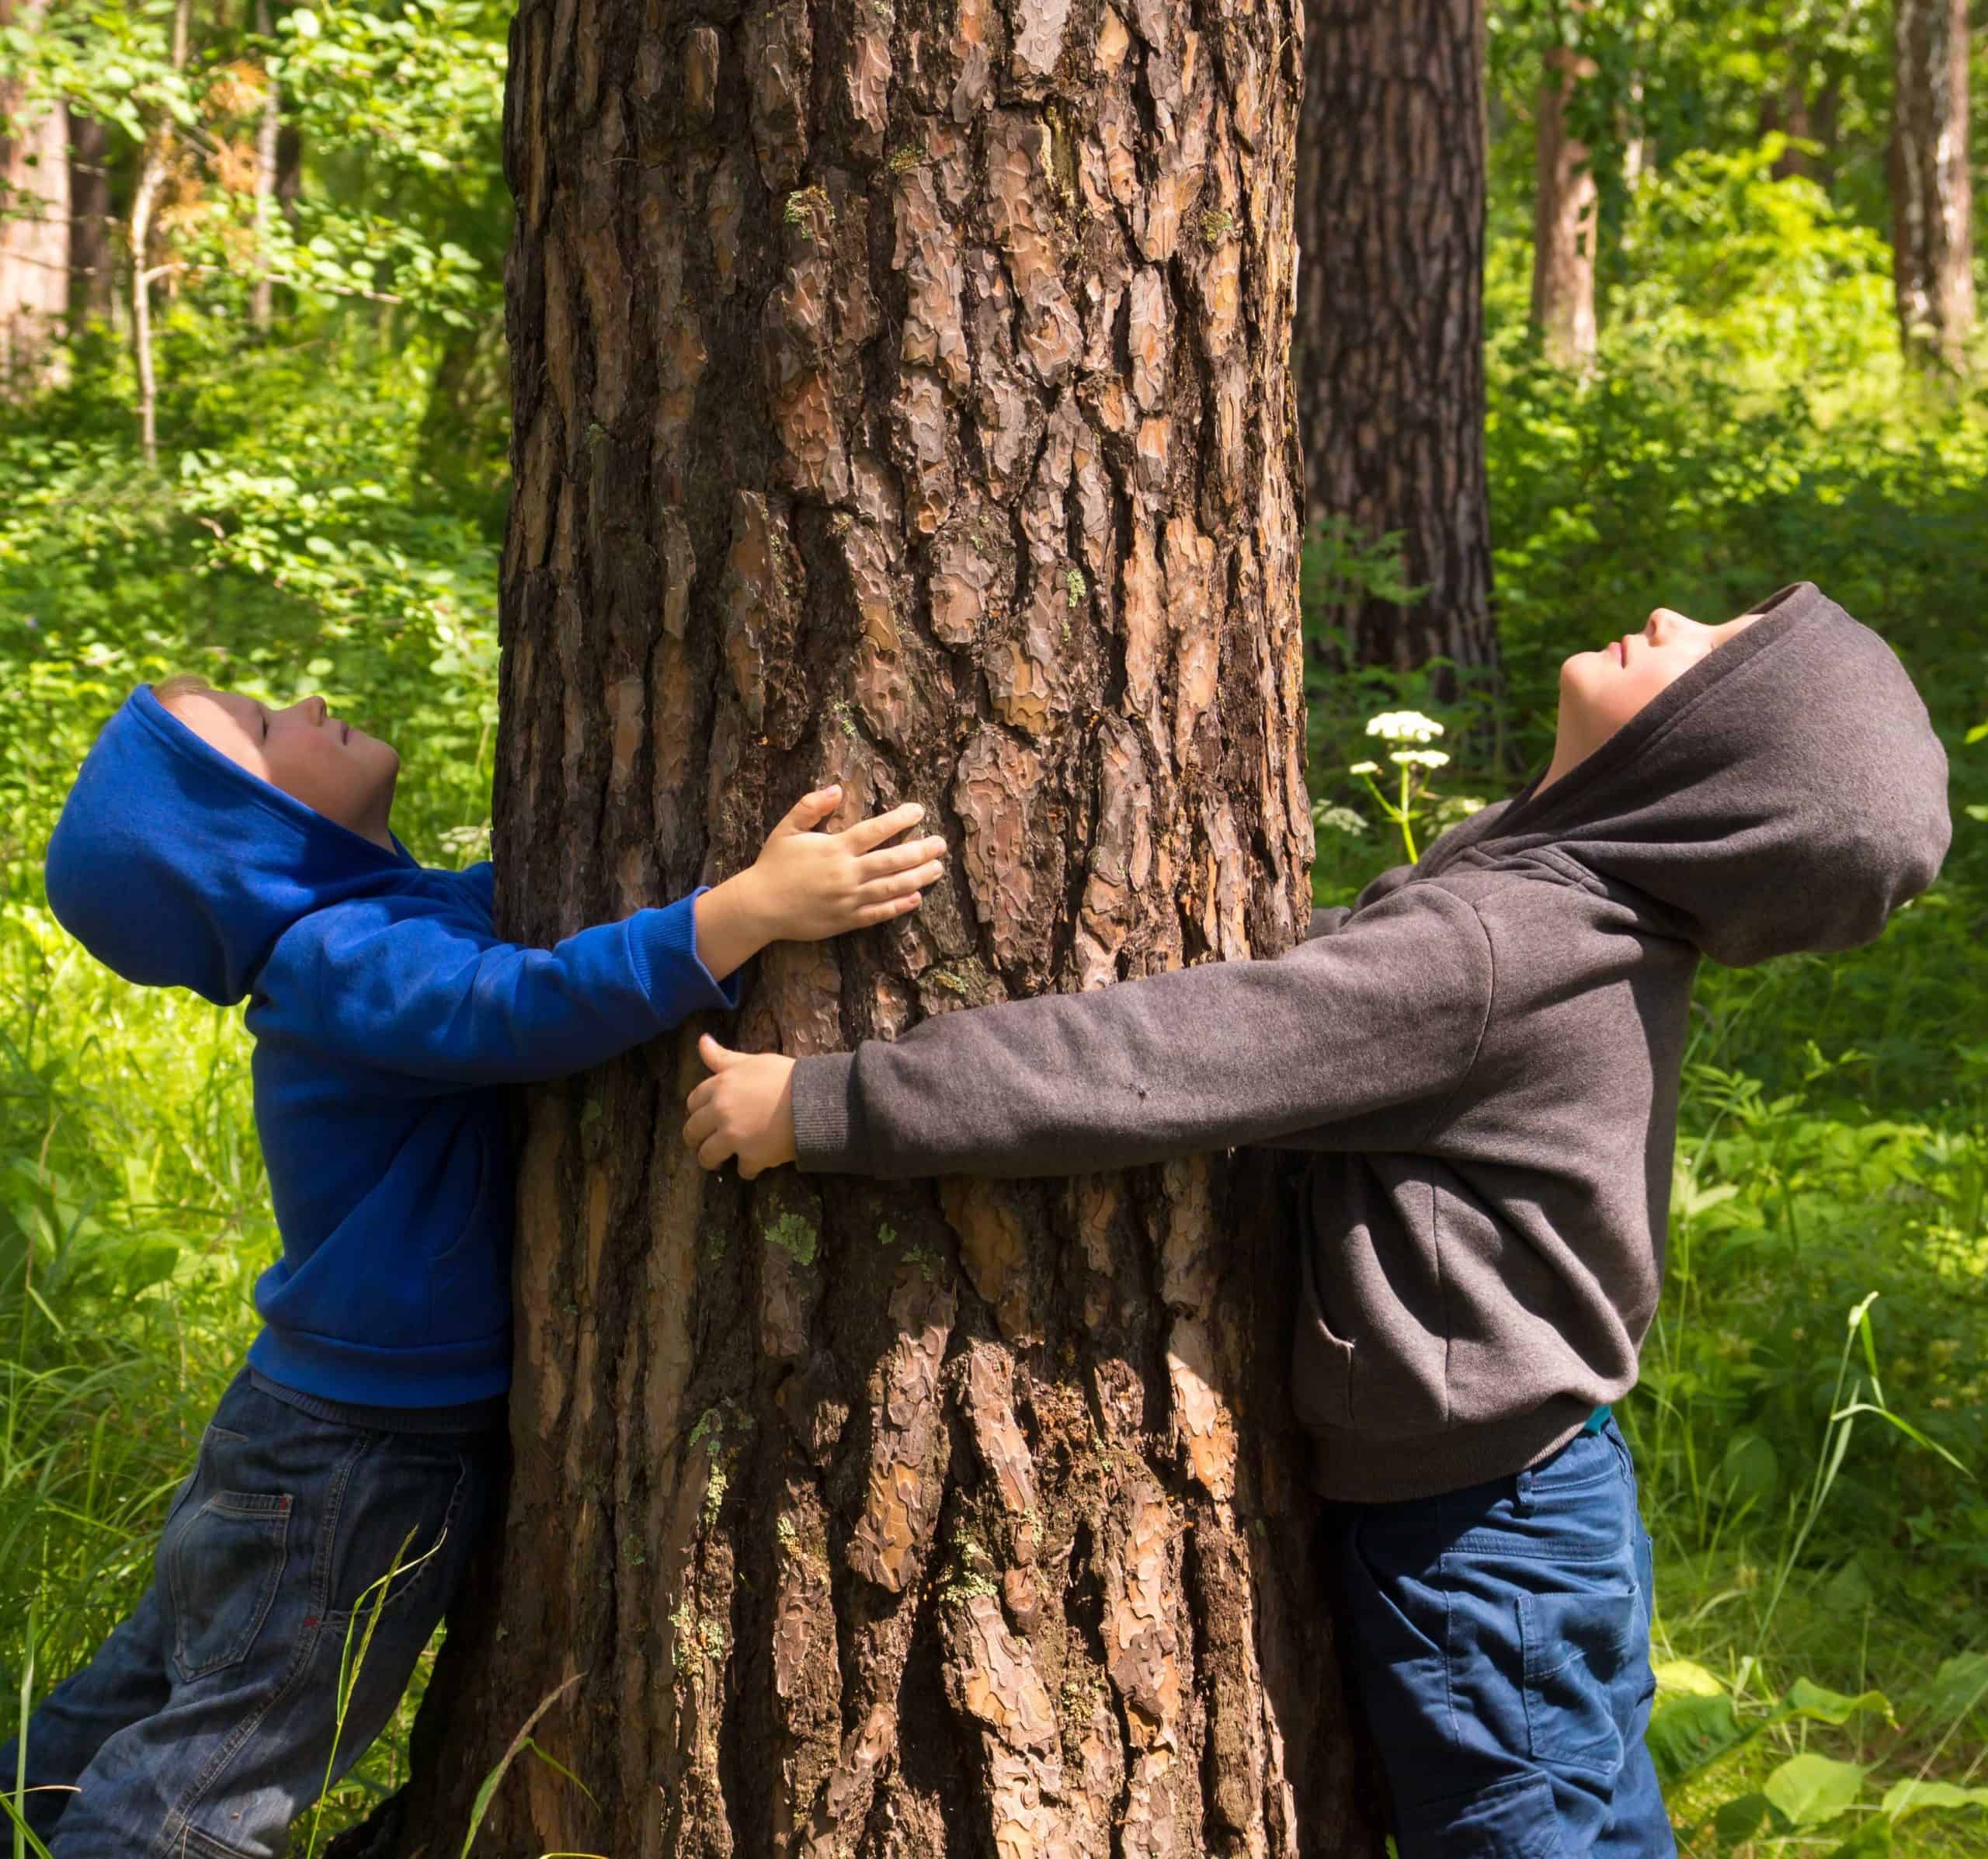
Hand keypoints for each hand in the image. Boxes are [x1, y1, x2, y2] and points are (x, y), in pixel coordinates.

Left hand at [683, 1035, 796, 1176]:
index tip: (705, 1116)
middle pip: (692, 1131)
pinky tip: (754, 1165)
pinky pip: (741, 1170)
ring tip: (720, 1162)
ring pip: (708, 1155)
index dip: (698, 1110)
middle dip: (696, 1139)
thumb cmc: (786, 1076)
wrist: (813, 1101)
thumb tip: (701, 1040)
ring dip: (712, 1160)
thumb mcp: (752, 1062)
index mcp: (719, 1087)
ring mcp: (733, 1136)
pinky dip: (748, 1169)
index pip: (693, 1102)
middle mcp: (720, 1112)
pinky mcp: (751, 1156)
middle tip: (705, 1143)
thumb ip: (723, 1057)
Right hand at [693, 787, 947, 979]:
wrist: (759, 907)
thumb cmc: (773, 865)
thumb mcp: (786, 830)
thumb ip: (810, 807)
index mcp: (834, 849)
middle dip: (921, 851)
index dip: (900, 819)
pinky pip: (879, 914)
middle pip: (893, 861)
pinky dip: (899, 906)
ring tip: (937, 869)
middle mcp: (847, 874)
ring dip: (918, 878)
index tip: (919, 810)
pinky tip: (916, 898)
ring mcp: (849, 900)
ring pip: (892, 888)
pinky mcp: (847, 921)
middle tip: (941, 844)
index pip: (876, 831)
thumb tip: (836, 788)